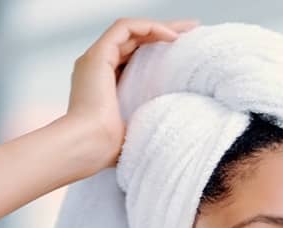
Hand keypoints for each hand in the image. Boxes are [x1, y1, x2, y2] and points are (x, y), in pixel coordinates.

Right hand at [62, 17, 199, 173]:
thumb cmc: (110, 148)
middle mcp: (98, 67)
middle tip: (193, 30)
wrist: (89, 146)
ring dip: (161, 25)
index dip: (159, 50)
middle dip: (165, 32)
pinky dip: (148, 27)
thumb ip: (150, 117)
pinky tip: (171, 37)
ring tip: (188, 29)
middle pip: (134, 40)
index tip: (187, 52)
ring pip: (130, 29)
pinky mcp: (98, 55)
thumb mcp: (137, 127)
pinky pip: (124, 28)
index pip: (134, 57)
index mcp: (105, 84)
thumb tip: (177, 119)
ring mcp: (95, 59)